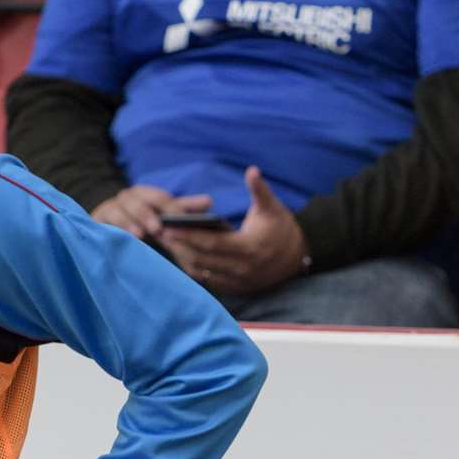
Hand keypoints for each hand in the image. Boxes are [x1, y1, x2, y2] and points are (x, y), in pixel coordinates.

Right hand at [91, 184, 212, 239]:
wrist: (109, 232)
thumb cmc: (143, 225)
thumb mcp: (164, 217)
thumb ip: (182, 209)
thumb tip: (208, 201)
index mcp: (145, 194)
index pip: (159, 197)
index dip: (169, 207)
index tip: (179, 219)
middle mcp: (127, 198)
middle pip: (137, 199)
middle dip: (148, 213)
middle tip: (158, 229)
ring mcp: (110, 208)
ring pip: (118, 209)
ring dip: (130, 221)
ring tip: (140, 235)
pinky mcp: (96, 221)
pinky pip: (102, 222)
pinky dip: (112, 229)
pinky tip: (120, 238)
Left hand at [158, 167, 307, 294]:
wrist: (300, 257)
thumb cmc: (283, 228)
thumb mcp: (273, 207)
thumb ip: (260, 190)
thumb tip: (252, 170)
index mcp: (249, 248)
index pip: (211, 244)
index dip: (187, 236)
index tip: (167, 227)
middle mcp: (242, 269)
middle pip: (202, 260)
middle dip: (179, 247)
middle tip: (158, 234)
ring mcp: (239, 282)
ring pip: (203, 272)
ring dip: (183, 259)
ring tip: (166, 243)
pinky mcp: (237, 289)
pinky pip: (209, 281)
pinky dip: (194, 269)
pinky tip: (181, 256)